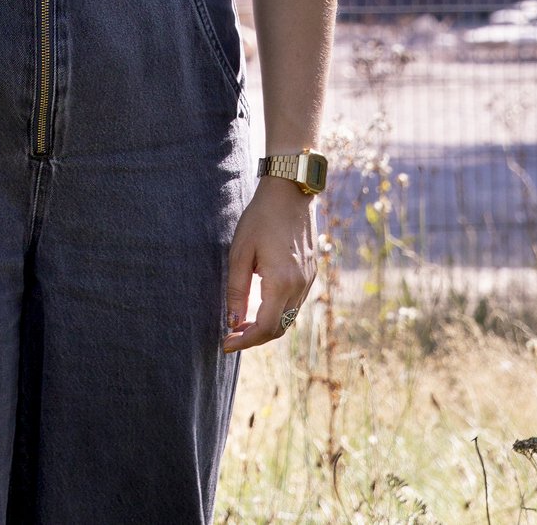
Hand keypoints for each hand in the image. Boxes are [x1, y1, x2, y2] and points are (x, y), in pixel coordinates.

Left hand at [221, 176, 321, 353]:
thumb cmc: (260, 218)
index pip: (266, 327)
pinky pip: (294, 304)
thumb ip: (236, 291)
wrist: (290, 193)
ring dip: (265, 326)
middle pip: (279, 328)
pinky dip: (277, 313)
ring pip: (289, 318)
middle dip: (254, 338)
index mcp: (281, 282)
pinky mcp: (310, 274)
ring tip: (240, 323)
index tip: (226, 343)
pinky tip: (259, 306)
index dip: (245, 340)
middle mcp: (300, 286)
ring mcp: (308, 281)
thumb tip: (232, 321)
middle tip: (230, 336)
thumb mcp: (240, 253)